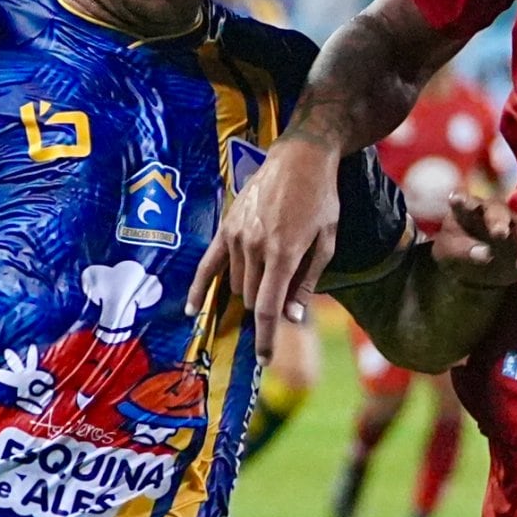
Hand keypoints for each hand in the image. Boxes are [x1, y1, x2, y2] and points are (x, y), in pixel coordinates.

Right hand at [189, 134, 342, 331]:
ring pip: (235, 284)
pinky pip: (207, 264)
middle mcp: (255, 247)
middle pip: (251, 298)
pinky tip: (191, 308)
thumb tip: (292, 318)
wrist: (299, 158)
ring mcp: (236, 237)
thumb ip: (306, 282)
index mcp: (283, 254)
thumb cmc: (320, 200)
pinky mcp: (225, 227)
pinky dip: (199, 288)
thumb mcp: (326, 243)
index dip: (265, 337)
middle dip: (265, 304)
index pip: (268, 309)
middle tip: (283, 291)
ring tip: (271, 265)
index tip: (264, 359)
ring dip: (250, 289)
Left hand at [422, 190, 516, 291]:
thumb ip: (462, 251)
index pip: (465, 202)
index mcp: (468, 210)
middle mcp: (493, 213)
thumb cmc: (457, 252)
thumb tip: (485, 254)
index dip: (462, 200)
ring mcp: (512, 227)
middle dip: (499, 221)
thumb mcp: (449, 254)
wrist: (472, 269)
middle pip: (499, 211)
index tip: (456, 200)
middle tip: (499, 234)